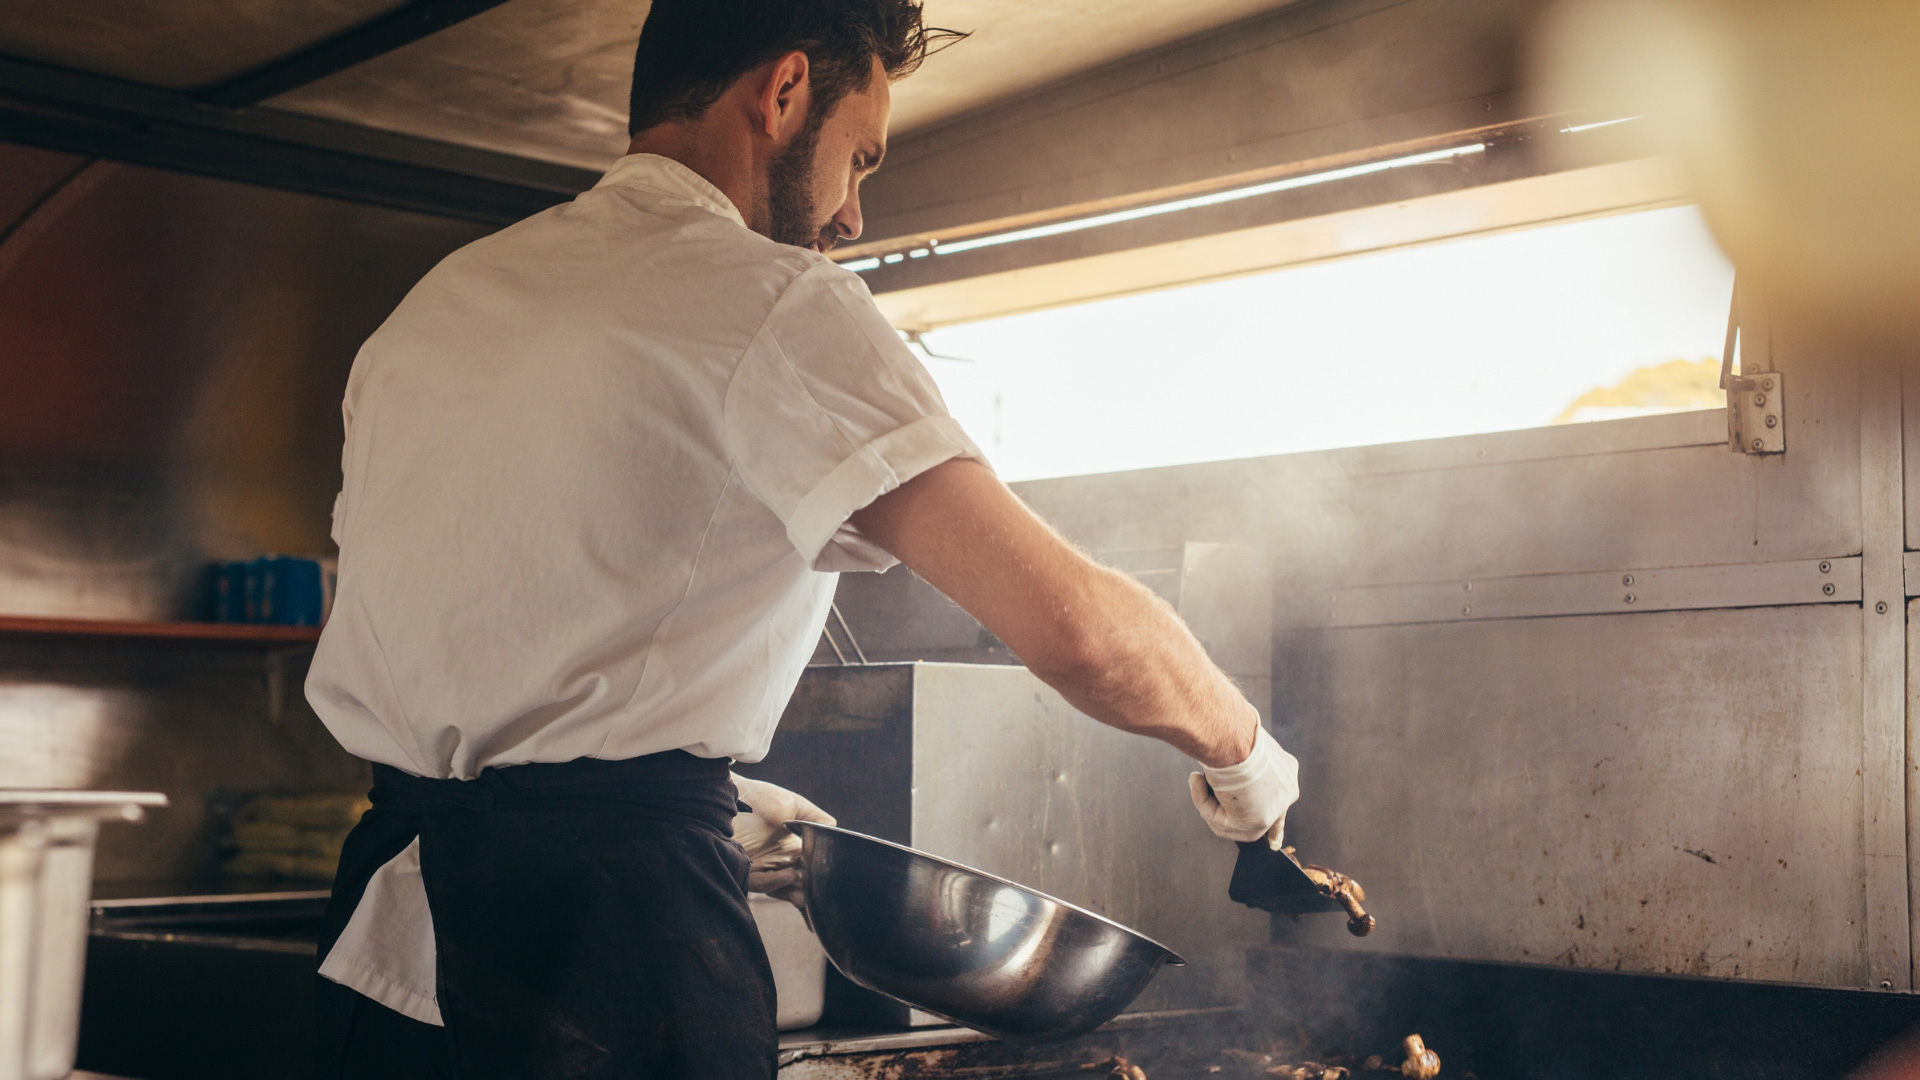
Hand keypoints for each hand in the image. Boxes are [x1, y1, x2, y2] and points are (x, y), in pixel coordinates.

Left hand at [730, 774, 834, 910]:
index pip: (809, 874)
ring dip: (797, 890)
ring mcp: (761, 869)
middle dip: (810, 896)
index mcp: (790, 851)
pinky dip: (777, 882)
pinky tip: (790, 875)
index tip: (833, 891)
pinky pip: (762, 884)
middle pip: (798, 888)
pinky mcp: (744, 870)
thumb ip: (817, 819)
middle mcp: (777, 863)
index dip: (820, 886)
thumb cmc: (759, 798)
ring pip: (783, 889)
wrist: (728, 795)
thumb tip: (837, 834)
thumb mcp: (793, 806)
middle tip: (823, 898)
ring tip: (806, 880)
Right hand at [1188, 721, 1297, 849]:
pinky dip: (1204, 803)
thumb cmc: (1229, 731)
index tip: (1274, 843)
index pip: (1282, 800)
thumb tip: (1207, 779)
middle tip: (1214, 817)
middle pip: (1260, 819)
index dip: (1275, 824)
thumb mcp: (1235, 747)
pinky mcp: (1259, 820)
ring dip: (1210, 803)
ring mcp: (1276, 807)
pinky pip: (1222, 822)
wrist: (1232, 735)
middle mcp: (1287, 790)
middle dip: (1236, 824)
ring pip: (1235, 822)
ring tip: (1199, 778)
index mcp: (1285, 770)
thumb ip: (1232, 768)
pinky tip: (1198, 781)